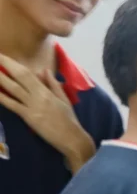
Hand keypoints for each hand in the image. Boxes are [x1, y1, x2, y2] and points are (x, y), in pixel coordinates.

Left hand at [0, 54, 94, 171]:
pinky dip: (2, 98)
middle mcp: (38, 96)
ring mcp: (32, 106)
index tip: (1, 56)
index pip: (27, 73)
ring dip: (0, 79)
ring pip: (13, 89)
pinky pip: (12, 105)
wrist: (72, 137)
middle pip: (18, 77)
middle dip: (3, 66)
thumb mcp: (63, 99)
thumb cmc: (69, 119)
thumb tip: (44, 70)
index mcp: (46, 91)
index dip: (12, 63)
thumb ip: (53, 84)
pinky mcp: (28, 117)